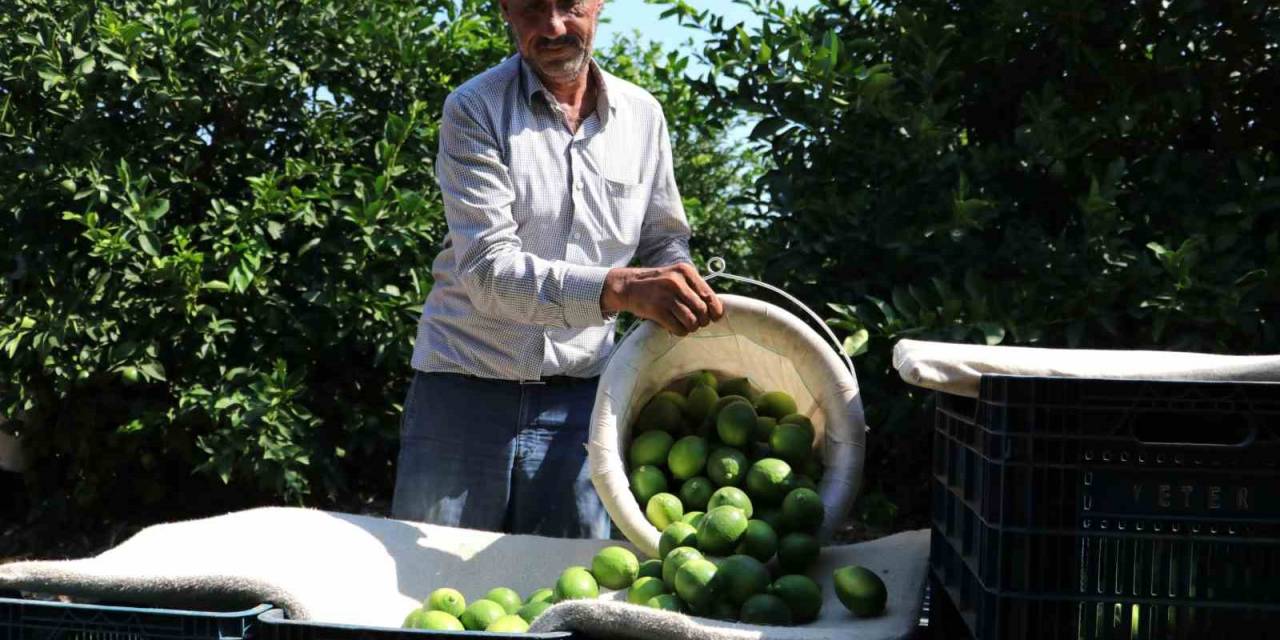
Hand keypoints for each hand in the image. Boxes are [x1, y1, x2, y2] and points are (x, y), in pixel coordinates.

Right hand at [601, 263, 724, 335]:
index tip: (714, 317)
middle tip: (697, 323)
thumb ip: (694, 288)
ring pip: (691, 320)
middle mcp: (677, 281)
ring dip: (691, 327)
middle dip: (702, 321)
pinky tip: (676, 328)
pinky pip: (678, 328)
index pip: (709, 295)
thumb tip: (715, 309)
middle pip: (702, 310)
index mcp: (685, 271)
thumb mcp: (676, 277)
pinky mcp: (656, 309)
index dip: (715, 310)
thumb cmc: (657, 284)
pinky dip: (680, 332)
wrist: (628, 286)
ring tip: (687, 326)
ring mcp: (666, 296)